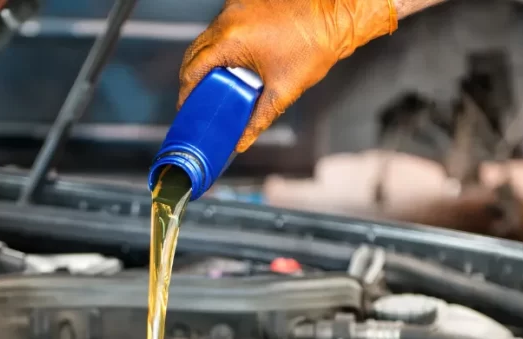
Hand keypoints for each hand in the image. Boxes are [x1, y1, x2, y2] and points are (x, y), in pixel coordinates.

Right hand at [179, 0, 397, 151]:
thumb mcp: (282, 91)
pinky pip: (223, 26)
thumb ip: (257, 120)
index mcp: (231, 39)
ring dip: (207, 60)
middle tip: (197, 99)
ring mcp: (236, 6)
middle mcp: (228, 18)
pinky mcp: (245, 2)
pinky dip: (221, 45)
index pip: (194, 68)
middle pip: (195, 51)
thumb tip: (242, 141)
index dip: (186, 91)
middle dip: (193, 77)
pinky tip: (232, 62)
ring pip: (208, 38)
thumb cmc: (315, 46)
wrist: (336, 16)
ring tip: (214, 84)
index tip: (187, 106)